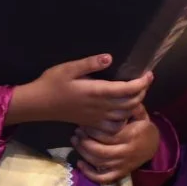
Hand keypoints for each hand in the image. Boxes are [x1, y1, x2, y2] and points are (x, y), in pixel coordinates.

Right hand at [7, 55, 151, 128]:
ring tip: (136, 93)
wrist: (38, 104)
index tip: (148, 73)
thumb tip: (110, 57)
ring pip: (125, 116)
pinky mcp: (92, 123)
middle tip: (144, 81)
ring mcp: (97, 118)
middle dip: (142, 92)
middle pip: (131, 103)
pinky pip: (114, 127)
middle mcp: (100, 107)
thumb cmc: (52, 83)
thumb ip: (90, 63)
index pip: (128, 89)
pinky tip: (123, 112)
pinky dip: (123, 121)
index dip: (142, 82)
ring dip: (135, 105)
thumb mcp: (69, 68)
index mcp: (97, 91)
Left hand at [73, 109, 159, 185]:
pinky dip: (90, 174)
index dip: (92, 130)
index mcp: (131, 136)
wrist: (153, 146)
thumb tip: (122, 97)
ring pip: (98, 163)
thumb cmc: (142, 128)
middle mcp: (127, 152)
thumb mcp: (140, 115)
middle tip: (76, 133)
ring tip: (75, 142)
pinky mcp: (120, 173)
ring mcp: (123, 165)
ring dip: (83, 153)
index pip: (107, 135)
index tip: (83, 123)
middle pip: (100, 151)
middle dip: (85, 142)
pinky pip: (103, 178)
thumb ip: (131, 107)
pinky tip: (80, 163)